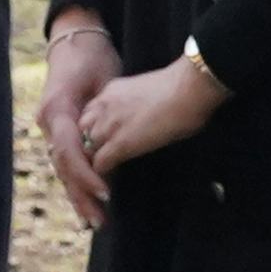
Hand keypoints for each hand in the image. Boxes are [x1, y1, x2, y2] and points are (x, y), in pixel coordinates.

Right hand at [37, 21, 124, 221]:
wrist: (77, 42)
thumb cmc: (92, 56)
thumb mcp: (99, 77)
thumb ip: (100, 109)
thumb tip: (103, 141)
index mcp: (57, 110)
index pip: (69, 152)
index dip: (86, 175)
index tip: (105, 192)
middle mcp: (49, 124)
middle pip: (64, 167)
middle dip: (81, 196)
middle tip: (99, 220)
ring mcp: (52, 130)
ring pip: (64, 169)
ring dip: (79, 196)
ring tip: (95, 221)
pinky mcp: (61, 133)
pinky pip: (69, 163)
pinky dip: (79, 184)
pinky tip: (88, 203)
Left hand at [69, 45, 224, 184]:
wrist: (188, 89)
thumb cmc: (183, 88)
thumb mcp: (148, 92)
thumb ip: (136, 105)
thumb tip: (144, 118)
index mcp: (110, 91)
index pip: (89, 115)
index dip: (95, 131)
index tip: (105, 143)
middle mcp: (103, 107)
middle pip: (82, 133)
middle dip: (89, 147)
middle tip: (101, 162)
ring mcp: (108, 126)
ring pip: (86, 150)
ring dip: (93, 163)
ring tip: (103, 176)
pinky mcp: (119, 144)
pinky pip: (99, 164)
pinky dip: (102, 176)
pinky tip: (111, 182)